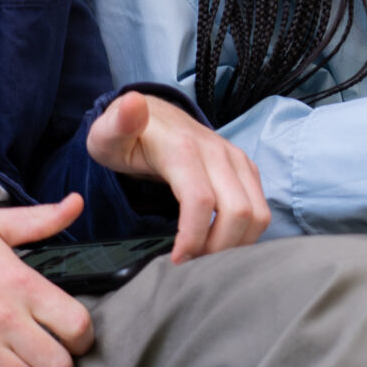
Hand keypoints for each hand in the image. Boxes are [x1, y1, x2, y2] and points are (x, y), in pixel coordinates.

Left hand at [86, 90, 269, 261]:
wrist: (155, 118)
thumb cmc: (126, 137)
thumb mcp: (107, 134)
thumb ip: (116, 123)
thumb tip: (133, 102)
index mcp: (184, 148)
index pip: (201, 202)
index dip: (192, 238)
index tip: (176, 260)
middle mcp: (218, 152)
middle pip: (238, 212)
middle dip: (218, 248)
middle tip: (192, 264)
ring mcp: (237, 160)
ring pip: (257, 213)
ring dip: (236, 244)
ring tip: (205, 256)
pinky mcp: (247, 169)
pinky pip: (260, 209)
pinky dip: (245, 233)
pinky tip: (218, 242)